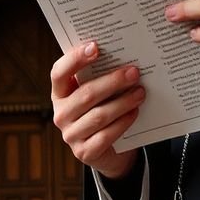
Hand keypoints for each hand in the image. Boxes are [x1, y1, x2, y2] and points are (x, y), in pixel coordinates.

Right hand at [49, 42, 142, 178]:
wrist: (105, 150)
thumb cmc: (100, 110)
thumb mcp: (95, 93)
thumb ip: (99, 77)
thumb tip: (122, 57)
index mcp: (59, 94)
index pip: (59, 73)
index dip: (75, 59)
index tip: (95, 46)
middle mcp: (60, 114)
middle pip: (86, 94)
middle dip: (112, 81)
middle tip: (134, 72)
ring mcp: (71, 135)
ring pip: (99, 115)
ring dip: (123, 102)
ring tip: (140, 92)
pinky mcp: (84, 152)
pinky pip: (106, 135)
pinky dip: (123, 122)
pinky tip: (135, 112)